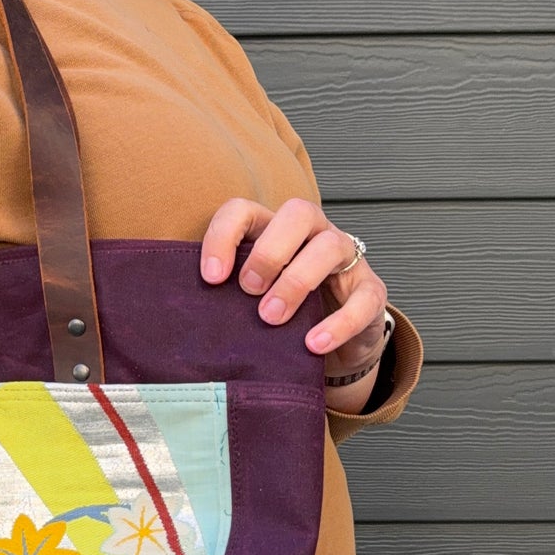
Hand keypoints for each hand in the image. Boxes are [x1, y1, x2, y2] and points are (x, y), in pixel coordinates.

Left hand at [200, 197, 389, 389]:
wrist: (329, 341)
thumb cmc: (280, 311)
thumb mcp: (249, 298)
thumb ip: (224, 294)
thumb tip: (185, 311)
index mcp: (272, 228)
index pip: (244, 210)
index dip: (224, 236)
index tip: (212, 277)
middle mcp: (311, 233)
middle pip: (296, 213)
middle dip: (269, 251)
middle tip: (248, 290)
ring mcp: (345, 259)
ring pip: (329, 247)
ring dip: (297, 281)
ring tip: (271, 317)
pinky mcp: (370, 292)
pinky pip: (362, 299)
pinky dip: (338, 323)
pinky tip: (313, 344)